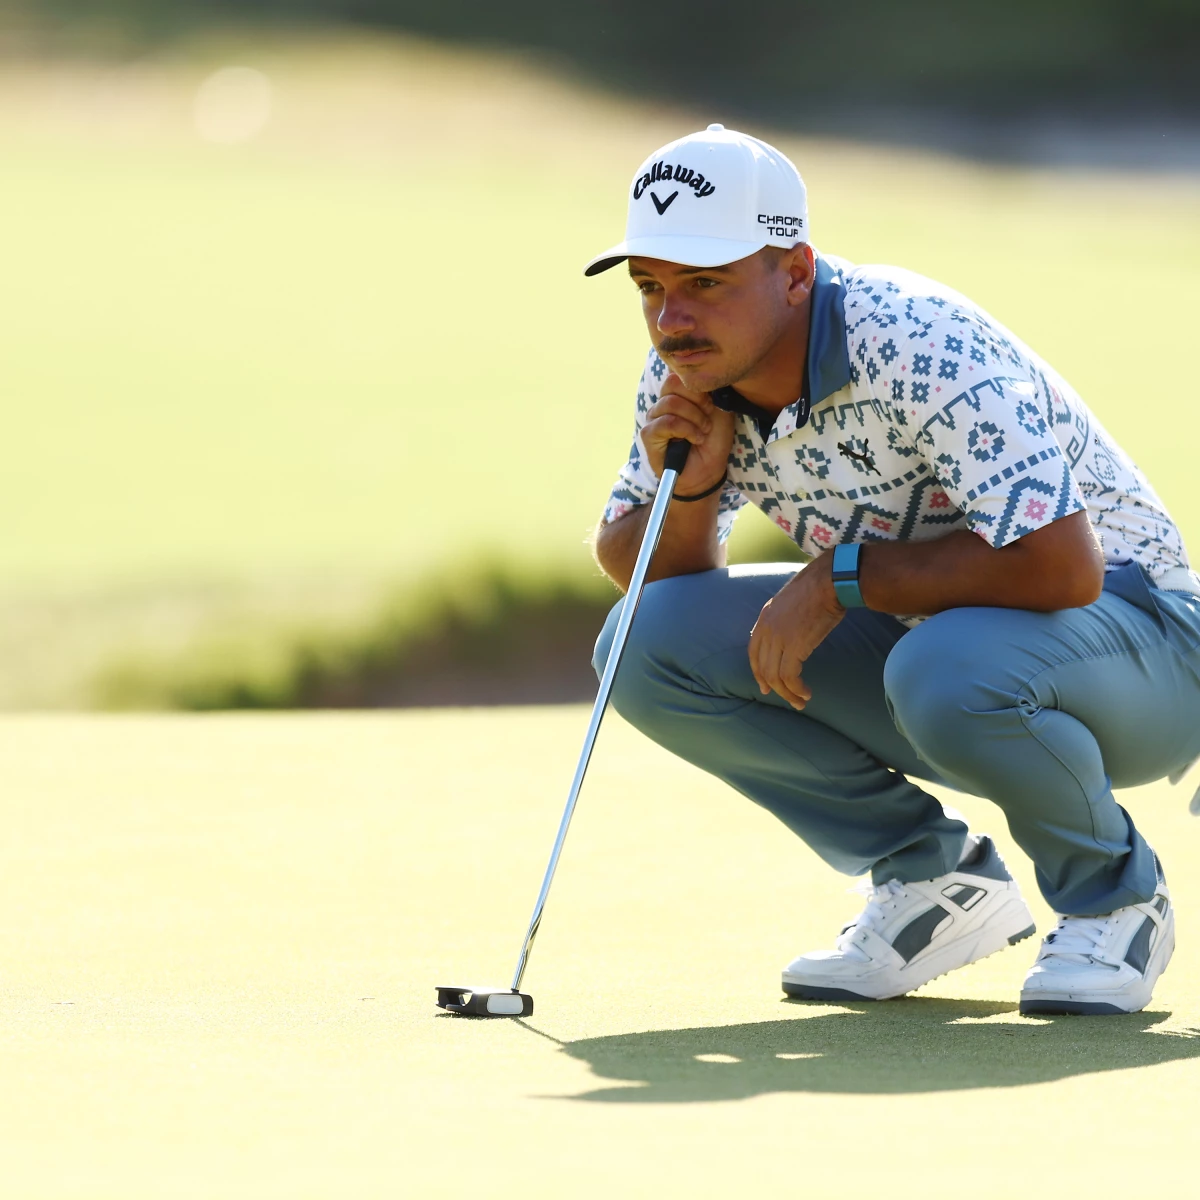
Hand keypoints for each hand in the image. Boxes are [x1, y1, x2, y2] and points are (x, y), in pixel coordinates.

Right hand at [641, 374, 734, 495]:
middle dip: (697, 401)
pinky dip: (686, 430)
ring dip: (694, 418)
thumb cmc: (714, 440)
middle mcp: (663, 402)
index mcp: (678, 393)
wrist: (709, 469)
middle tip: (708, 417)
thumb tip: (701, 374)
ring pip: (671, 403)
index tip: (711, 405)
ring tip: (703, 432)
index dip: (699, 387)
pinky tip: (695, 439)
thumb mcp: (720, 409)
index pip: (680, 373)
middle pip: (672, 382)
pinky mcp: (648, 434)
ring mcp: (654, 417)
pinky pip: (667, 422)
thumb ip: (710, 389)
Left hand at [748, 558, 845, 708]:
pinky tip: (806, 693)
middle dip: (773, 687)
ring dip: (787, 693)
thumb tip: (792, 632)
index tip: (765, 686)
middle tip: (786, 698)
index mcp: (765, 618)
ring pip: (775, 676)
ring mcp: (778, 638)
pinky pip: (789, 676)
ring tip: (800, 702)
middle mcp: (766, 629)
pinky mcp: (794, 646)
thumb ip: (786, 618)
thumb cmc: (819, 587)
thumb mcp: (792, 601)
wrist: (829, 581)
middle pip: (762, 667)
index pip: (754, 651)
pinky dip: (796, 688)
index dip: (758, 671)